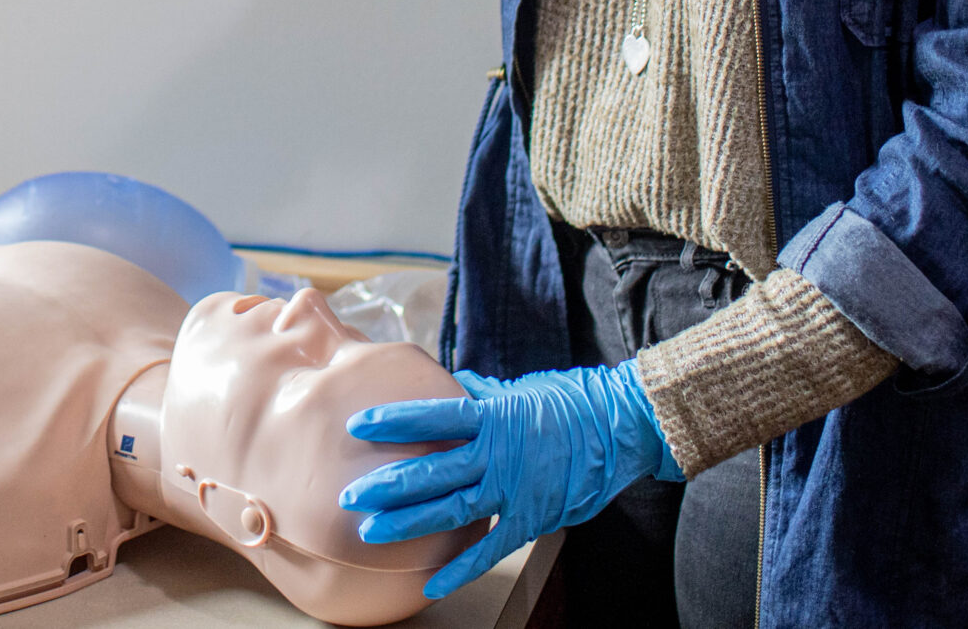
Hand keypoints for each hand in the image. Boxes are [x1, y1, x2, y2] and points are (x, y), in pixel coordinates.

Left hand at [338, 362, 680, 598]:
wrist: (618, 428)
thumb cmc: (567, 403)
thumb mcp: (518, 391)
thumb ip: (479, 394)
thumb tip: (450, 383)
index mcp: (491, 418)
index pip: (435, 416)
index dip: (396, 421)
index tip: (359, 424)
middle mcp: (497, 454)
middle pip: (433, 470)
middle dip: (389, 483)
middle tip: (349, 493)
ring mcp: (514, 489)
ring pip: (453, 509)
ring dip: (409, 523)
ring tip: (370, 531)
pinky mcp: (531, 518)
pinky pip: (492, 548)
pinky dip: (461, 568)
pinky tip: (431, 584)